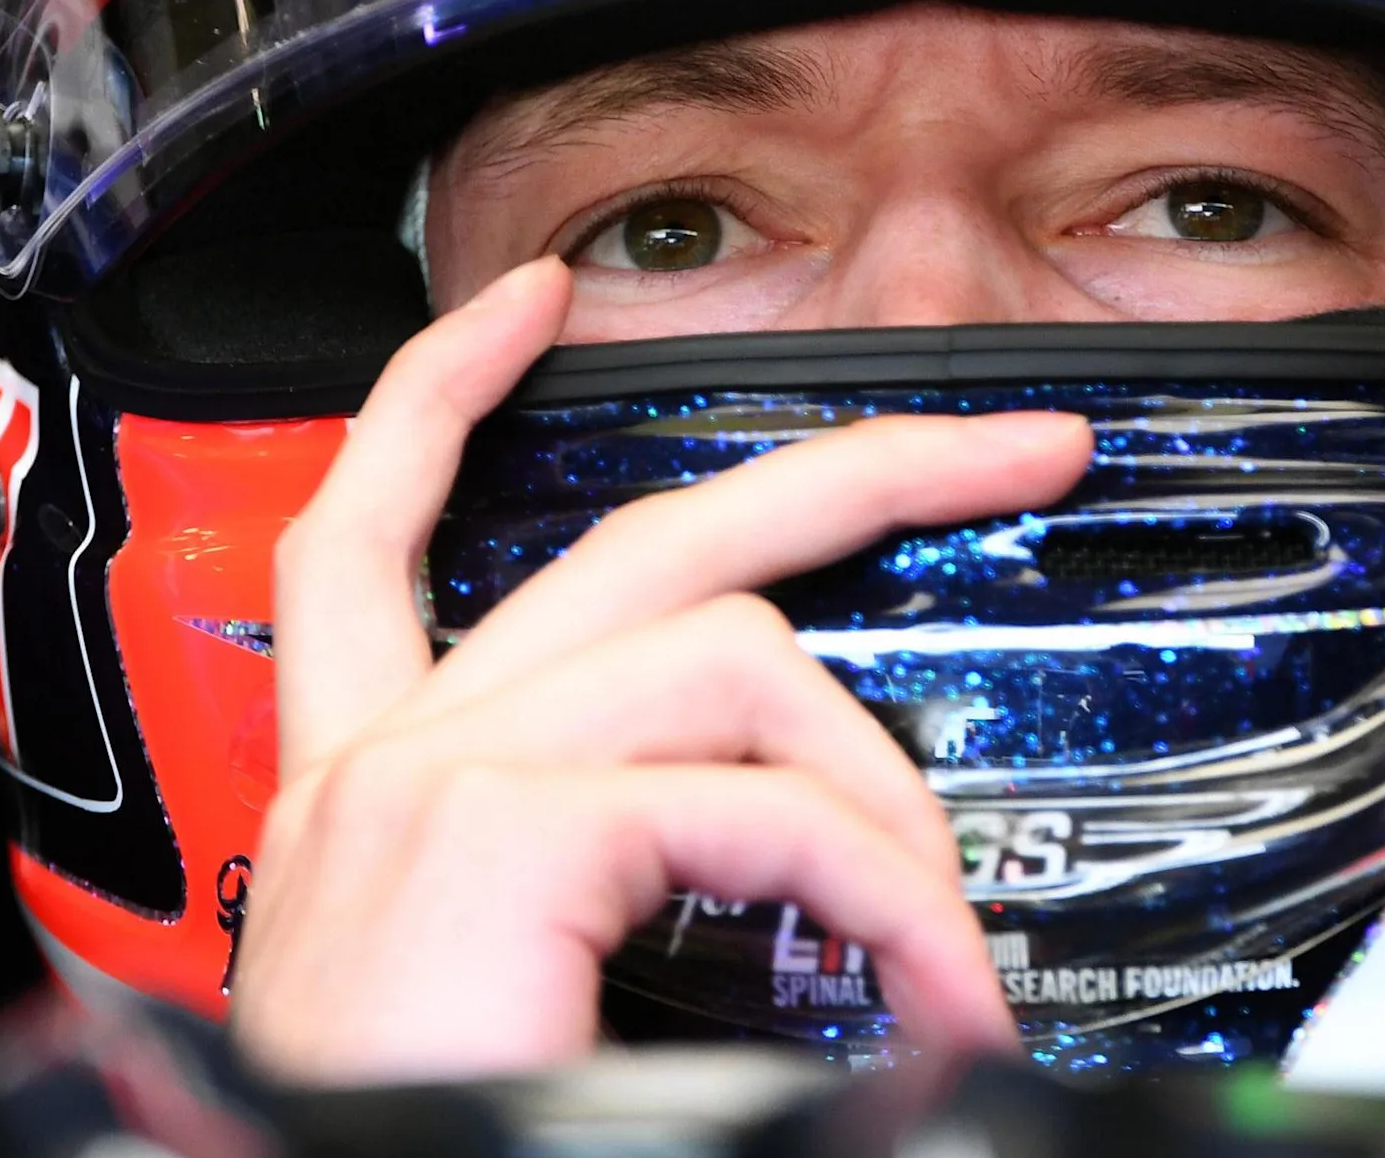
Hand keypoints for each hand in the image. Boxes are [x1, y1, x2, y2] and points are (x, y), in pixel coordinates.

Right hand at [229, 256, 1091, 1083]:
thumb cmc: (416, 1131)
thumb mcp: (524, 1005)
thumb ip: (630, 905)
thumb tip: (818, 895)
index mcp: (371, 796)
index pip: (376, 531)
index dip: (449, 393)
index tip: (538, 309)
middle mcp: (379, 764)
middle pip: (629, 536)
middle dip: (852, 463)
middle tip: (1014, 442)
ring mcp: (426, 788)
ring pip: (727, 656)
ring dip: (879, 792)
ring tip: (937, 937)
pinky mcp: (492, 837)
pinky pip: (757, 806)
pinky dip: (876, 892)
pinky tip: (924, 993)